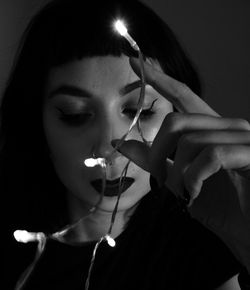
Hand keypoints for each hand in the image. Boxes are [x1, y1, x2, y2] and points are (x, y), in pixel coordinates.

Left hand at [113, 57, 249, 270]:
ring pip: (189, 140)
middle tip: (160, 180)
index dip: (159, 79)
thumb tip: (123, 143)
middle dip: (158, 153)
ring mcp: (243, 138)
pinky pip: (211, 155)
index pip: (183, 95)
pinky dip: (193, 179)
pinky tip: (194, 194)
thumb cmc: (216, 203)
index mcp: (211, 128)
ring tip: (181, 193)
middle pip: (176, 121)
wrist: (246, 230)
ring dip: (176, 173)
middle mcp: (228, 125)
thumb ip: (153, 159)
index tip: (134, 62)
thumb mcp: (178, 179)